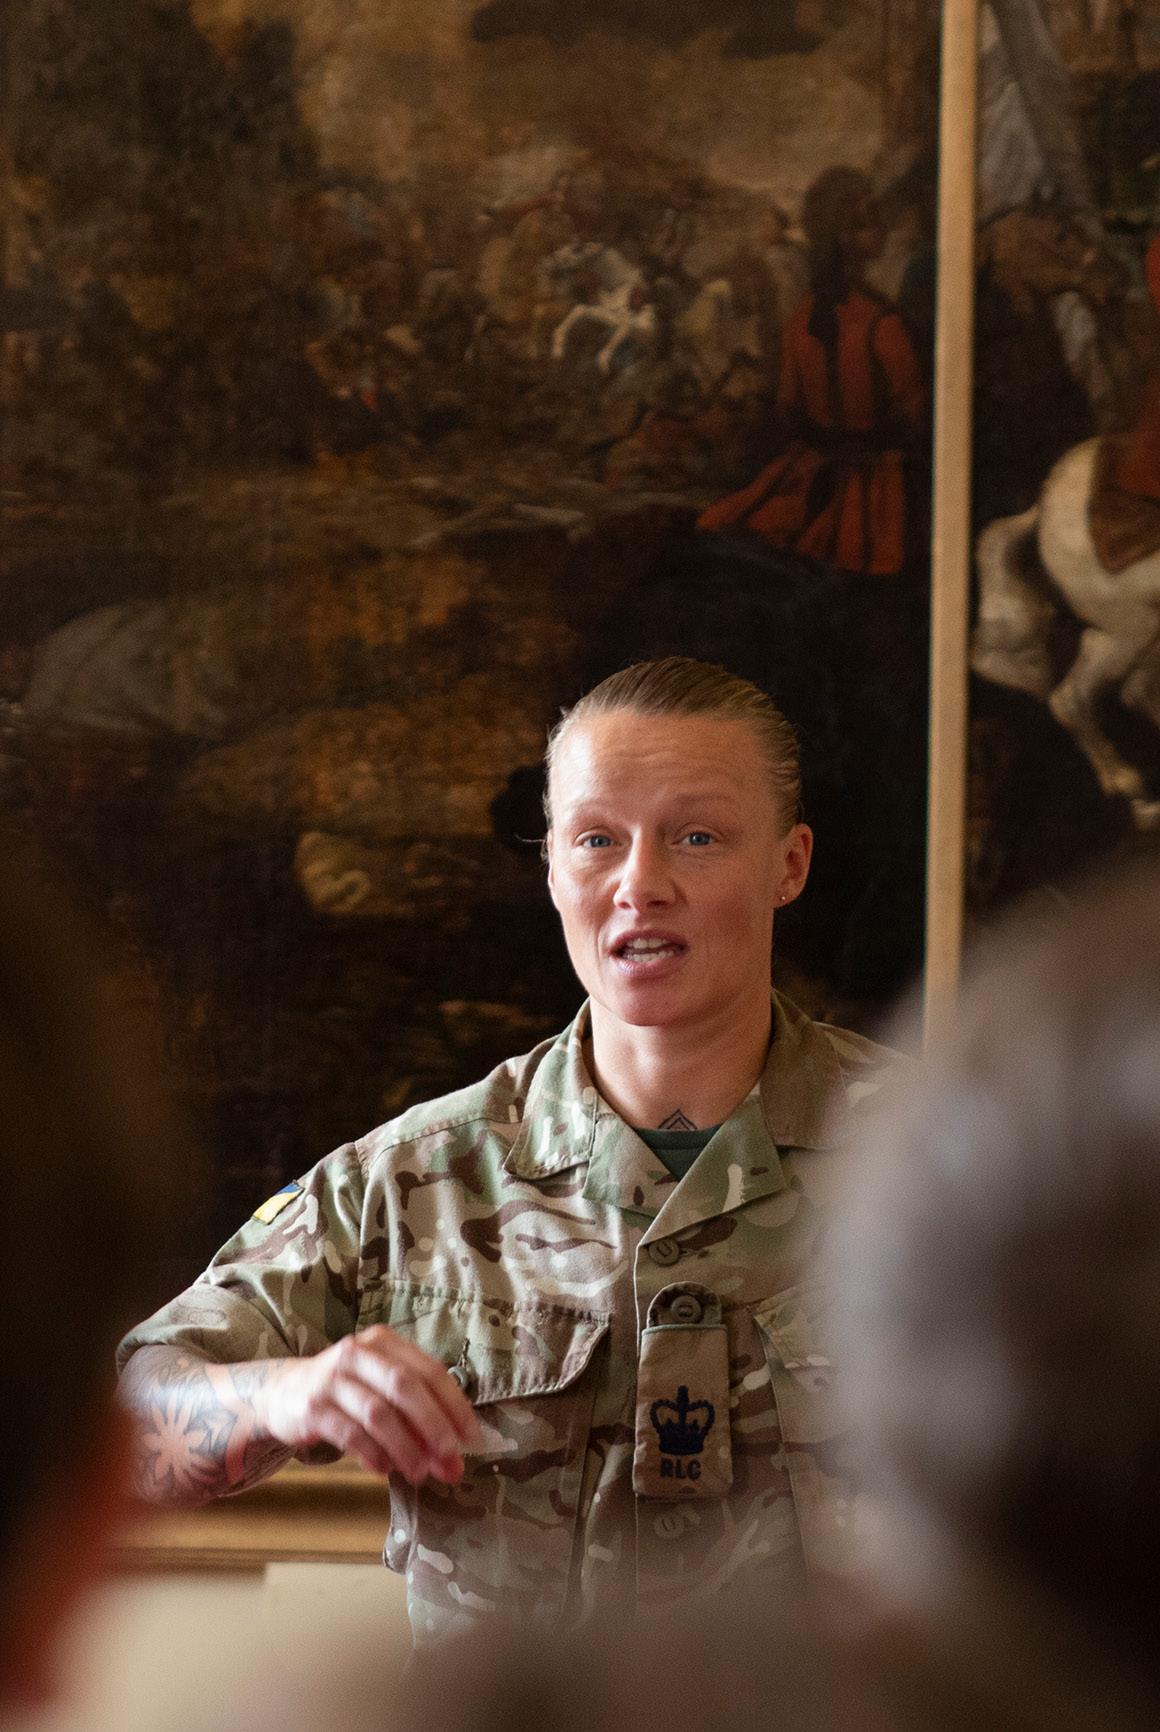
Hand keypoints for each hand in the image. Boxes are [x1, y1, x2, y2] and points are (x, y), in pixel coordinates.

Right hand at [252, 1326, 480, 1484]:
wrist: (283, 1393)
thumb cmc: (347, 1391)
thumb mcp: (379, 1384)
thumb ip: (414, 1409)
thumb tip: (452, 1451)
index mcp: (384, 1342)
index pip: (429, 1370)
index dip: (454, 1405)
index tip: (471, 1438)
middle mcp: (358, 1353)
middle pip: (405, 1387)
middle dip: (434, 1427)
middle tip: (450, 1461)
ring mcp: (332, 1378)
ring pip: (378, 1413)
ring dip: (405, 1447)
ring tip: (418, 1473)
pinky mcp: (312, 1407)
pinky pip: (350, 1433)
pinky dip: (372, 1454)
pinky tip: (384, 1470)